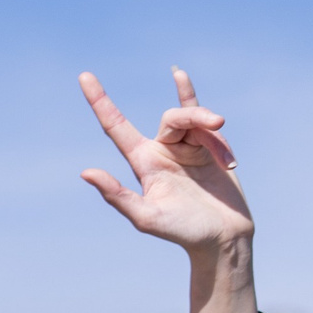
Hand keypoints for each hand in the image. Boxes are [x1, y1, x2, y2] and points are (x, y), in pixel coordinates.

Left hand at [79, 68, 257, 312]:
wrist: (222, 236)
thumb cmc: (182, 231)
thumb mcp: (146, 217)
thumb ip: (117, 195)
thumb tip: (86, 172)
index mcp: (142, 163)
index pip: (116, 126)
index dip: (100, 101)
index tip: (84, 76)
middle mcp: (161, 151)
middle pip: (170, 118)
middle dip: (194, 116)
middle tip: (220, 124)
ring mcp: (186, 147)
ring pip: (193, 119)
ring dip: (213, 130)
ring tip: (229, 159)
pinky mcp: (209, 148)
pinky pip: (201, 119)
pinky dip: (197, 106)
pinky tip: (182, 81)